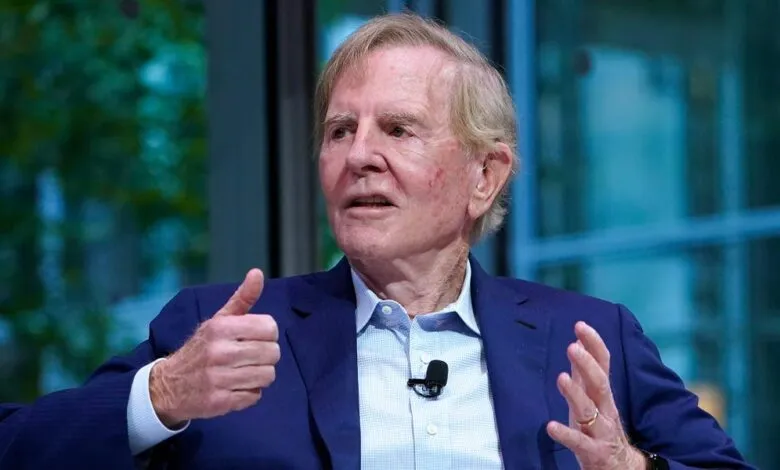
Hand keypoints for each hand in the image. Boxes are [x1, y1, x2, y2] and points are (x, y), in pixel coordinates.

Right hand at [150, 269, 280, 426]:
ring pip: (268, 375)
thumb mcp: (218, 320)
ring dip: (260, 375)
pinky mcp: (219, 402)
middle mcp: (219, 352)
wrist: (168, 384)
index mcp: (220, 328)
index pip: (270, 328)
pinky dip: (250, 393)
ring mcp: (218, 379)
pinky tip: (235, 386)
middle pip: (272, 353)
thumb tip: (257, 273)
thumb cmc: (202, 348)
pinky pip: (255, 396)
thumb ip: (242, 299)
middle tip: (251, 357)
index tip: (257, 337)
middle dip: (267, 355)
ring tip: (244, 371)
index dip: (268, 334)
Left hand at [546, 322, 646, 469]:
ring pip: (589, 410)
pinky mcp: (593, 452)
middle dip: (587, 364)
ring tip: (561, 378)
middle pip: (599, 384)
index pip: (603, 365)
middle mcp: (605, 409)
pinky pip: (579, 443)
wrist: (622, 468)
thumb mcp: (593, 400)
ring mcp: (600, 431)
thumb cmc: (601, 429)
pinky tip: (550, 426)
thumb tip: (576, 345)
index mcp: (603, 395)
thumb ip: (584, 376)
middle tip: (572, 346)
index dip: (593, 344)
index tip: (580, 325)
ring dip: (575, 393)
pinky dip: (565, 434)